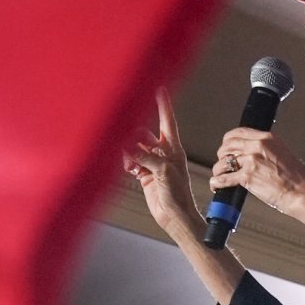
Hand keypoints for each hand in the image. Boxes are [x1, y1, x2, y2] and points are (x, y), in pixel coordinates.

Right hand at [124, 89, 200, 243]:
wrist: (174, 216)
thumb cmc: (177, 194)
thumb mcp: (164, 171)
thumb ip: (145, 156)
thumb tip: (128, 146)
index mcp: (173, 148)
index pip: (167, 120)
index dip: (163, 104)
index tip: (159, 88)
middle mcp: (162, 152)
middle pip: (142, 134)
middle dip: (133, 138)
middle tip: (129, 148)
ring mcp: (152, 162)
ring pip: (133, 147)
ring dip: (128, 153)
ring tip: (130, 165)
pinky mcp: (144, 173)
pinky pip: (130, 160)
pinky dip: (127, 163)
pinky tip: (130, 170)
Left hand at [208, 127, 304, 224]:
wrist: (303, 193)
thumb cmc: (299, 179)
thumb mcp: (283, 154)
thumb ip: (267, 151)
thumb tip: (253, 155)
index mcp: (267, 138)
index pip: (238, 133)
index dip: (228, 141)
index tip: (226, 148)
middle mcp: (257, 146)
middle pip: (227, 146)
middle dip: (222, 155)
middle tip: (223, 164)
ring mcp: (251, 161)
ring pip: (223, 162)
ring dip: (219, 170)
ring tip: (220, 176)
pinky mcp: (247, 177)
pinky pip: (224, 178)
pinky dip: (217, 183)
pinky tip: (216, 186)